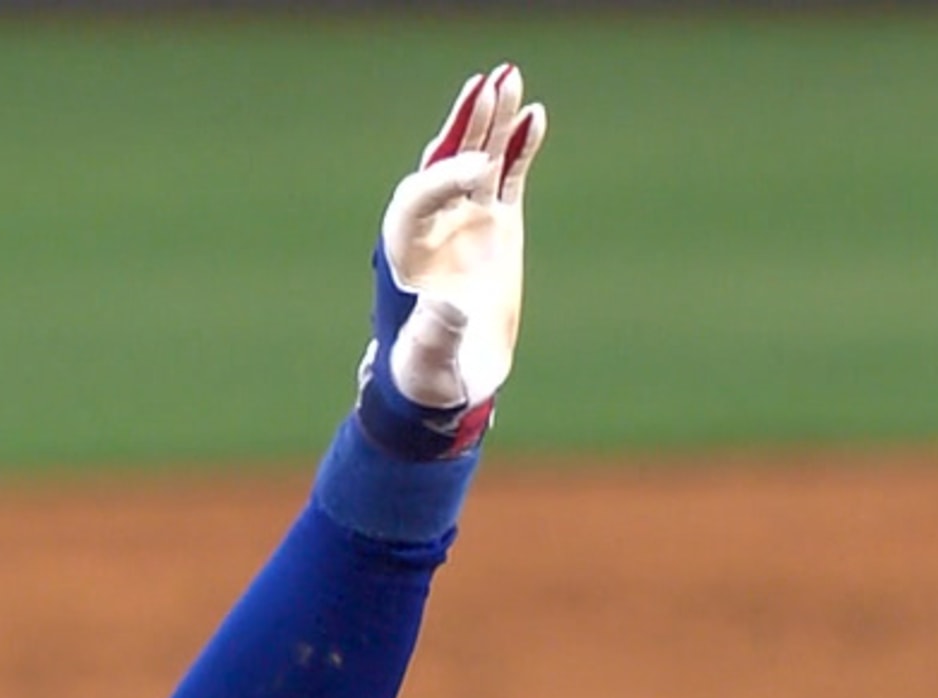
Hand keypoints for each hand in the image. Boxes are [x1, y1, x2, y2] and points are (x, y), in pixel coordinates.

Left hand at [355, 63, 546, 460]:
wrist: (447, 379)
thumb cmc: (428, 372)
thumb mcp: (429, 362)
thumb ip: (434, 336)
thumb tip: (448, 306)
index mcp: (402, 255)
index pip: (413, 202)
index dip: (442, 181)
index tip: (479, 171)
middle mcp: (431, 227)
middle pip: (440, 165)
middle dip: (463, 129)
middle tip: (486, 89)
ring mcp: (465, 220)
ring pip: (476, 159)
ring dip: (491, 121)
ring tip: (509, 78)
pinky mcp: (495, 224)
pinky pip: (507, 176)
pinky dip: (519, 147)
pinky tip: (535, 115)